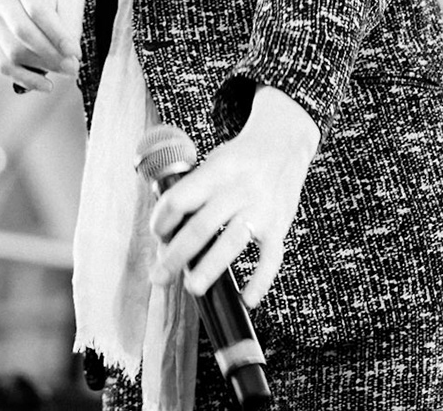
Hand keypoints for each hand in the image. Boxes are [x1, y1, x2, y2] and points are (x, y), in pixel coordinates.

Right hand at [0, 0, 83, 92]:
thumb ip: (71, 22)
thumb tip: (70, 56)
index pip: (37, 9)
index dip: (57, 34)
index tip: (76, 53)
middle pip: (22, 32)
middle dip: (51, 54)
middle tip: (73, 67)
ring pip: (13, 52)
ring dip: (42, 67)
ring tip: (65, 71)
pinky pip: (3, 65)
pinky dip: (26, 79)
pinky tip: (47, 85)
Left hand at [149, 87, 317, 308]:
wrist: (284, 143)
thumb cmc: (240, 158)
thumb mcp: (213, 161)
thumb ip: (192, 192)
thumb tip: (168, 236)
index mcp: (216, 172)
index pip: (180, 199)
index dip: (162, 221)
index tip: (158, 235)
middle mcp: (238, 189)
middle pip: (201, 227)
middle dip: (176, 256)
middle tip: (159, 277)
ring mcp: (260, 208)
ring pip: (232, 242)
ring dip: (210, 268)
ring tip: (192, 288)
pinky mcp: (279, 224)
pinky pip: (270, 257)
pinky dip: (260, 281)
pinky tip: (246, 300)